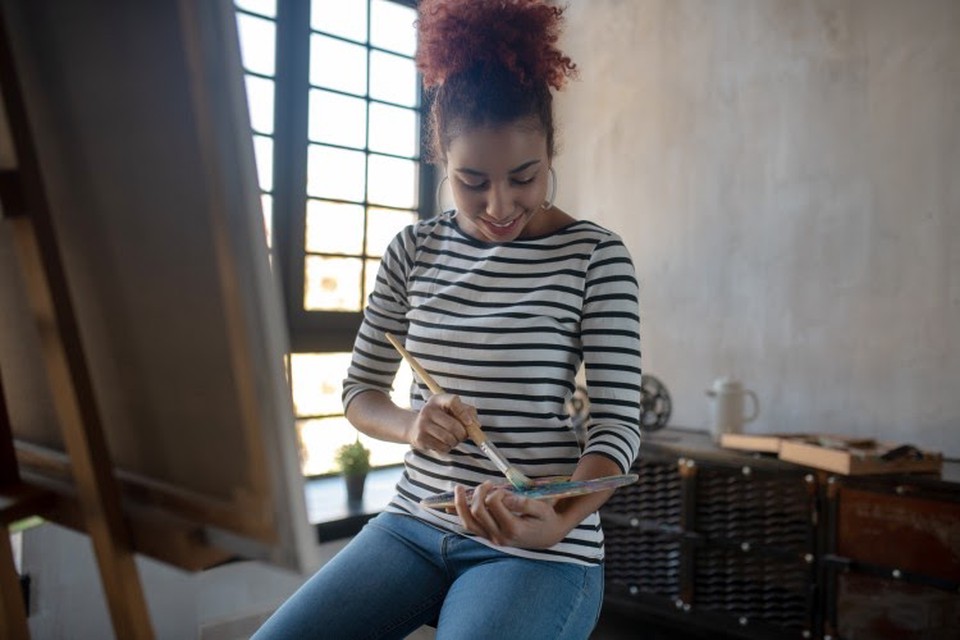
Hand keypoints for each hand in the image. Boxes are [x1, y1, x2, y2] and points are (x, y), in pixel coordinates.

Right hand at [405, 393, 472, 453]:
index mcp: (438, 400)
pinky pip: (442, 447)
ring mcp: (422, 424)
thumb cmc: (441, 417)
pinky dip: (447, 447)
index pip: (453, 401)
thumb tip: (476, 425)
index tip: (469, 423)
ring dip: (455, 442)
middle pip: (453, 425)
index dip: (463, 413)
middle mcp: (428, 410)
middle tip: (463, 436)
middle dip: (463, 434)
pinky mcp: (420, 438)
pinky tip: (444, 443)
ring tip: (453, 439)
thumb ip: (468, 412)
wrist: (415, 427)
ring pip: (448, 438)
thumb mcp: (452, 409)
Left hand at [454, 482, 570, 548]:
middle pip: (478, 512)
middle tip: (488, 483)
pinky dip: (459, 515)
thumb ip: (523, 502)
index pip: (493, 504)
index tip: (503, 488)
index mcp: (513, 529)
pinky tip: (448, 506)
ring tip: (458, 488)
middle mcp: (499, 536)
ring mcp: (492, 538)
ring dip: (461, 504)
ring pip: (468, 523)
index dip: (495, 491)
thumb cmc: (546, 519)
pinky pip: (469, 527)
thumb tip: (504, 497)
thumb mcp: (541, 508)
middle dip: (479, 493)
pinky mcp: (488, 537)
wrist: (548, 536)